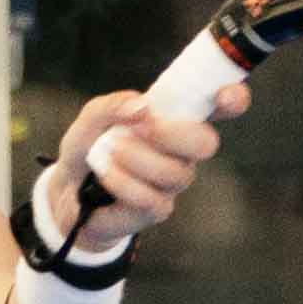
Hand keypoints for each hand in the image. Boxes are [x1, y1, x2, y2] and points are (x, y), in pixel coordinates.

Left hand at [46, 74, 238, 258]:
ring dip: (136, 158)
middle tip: (143, 127)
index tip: (225, 95)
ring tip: (109, 152)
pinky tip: (105, 174)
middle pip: (207, 143)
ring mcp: (173, 181)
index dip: (233, 99)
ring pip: (174, 172)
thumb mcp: (92, 118)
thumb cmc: (90, 147)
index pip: (218, 106)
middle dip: (175, 134)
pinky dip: (121, 181)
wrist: (69, 190)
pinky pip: (150, 197)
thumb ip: (112, 106)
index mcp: (176, 118)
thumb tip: (142, 107)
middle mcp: (183, 150)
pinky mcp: (159, 208)